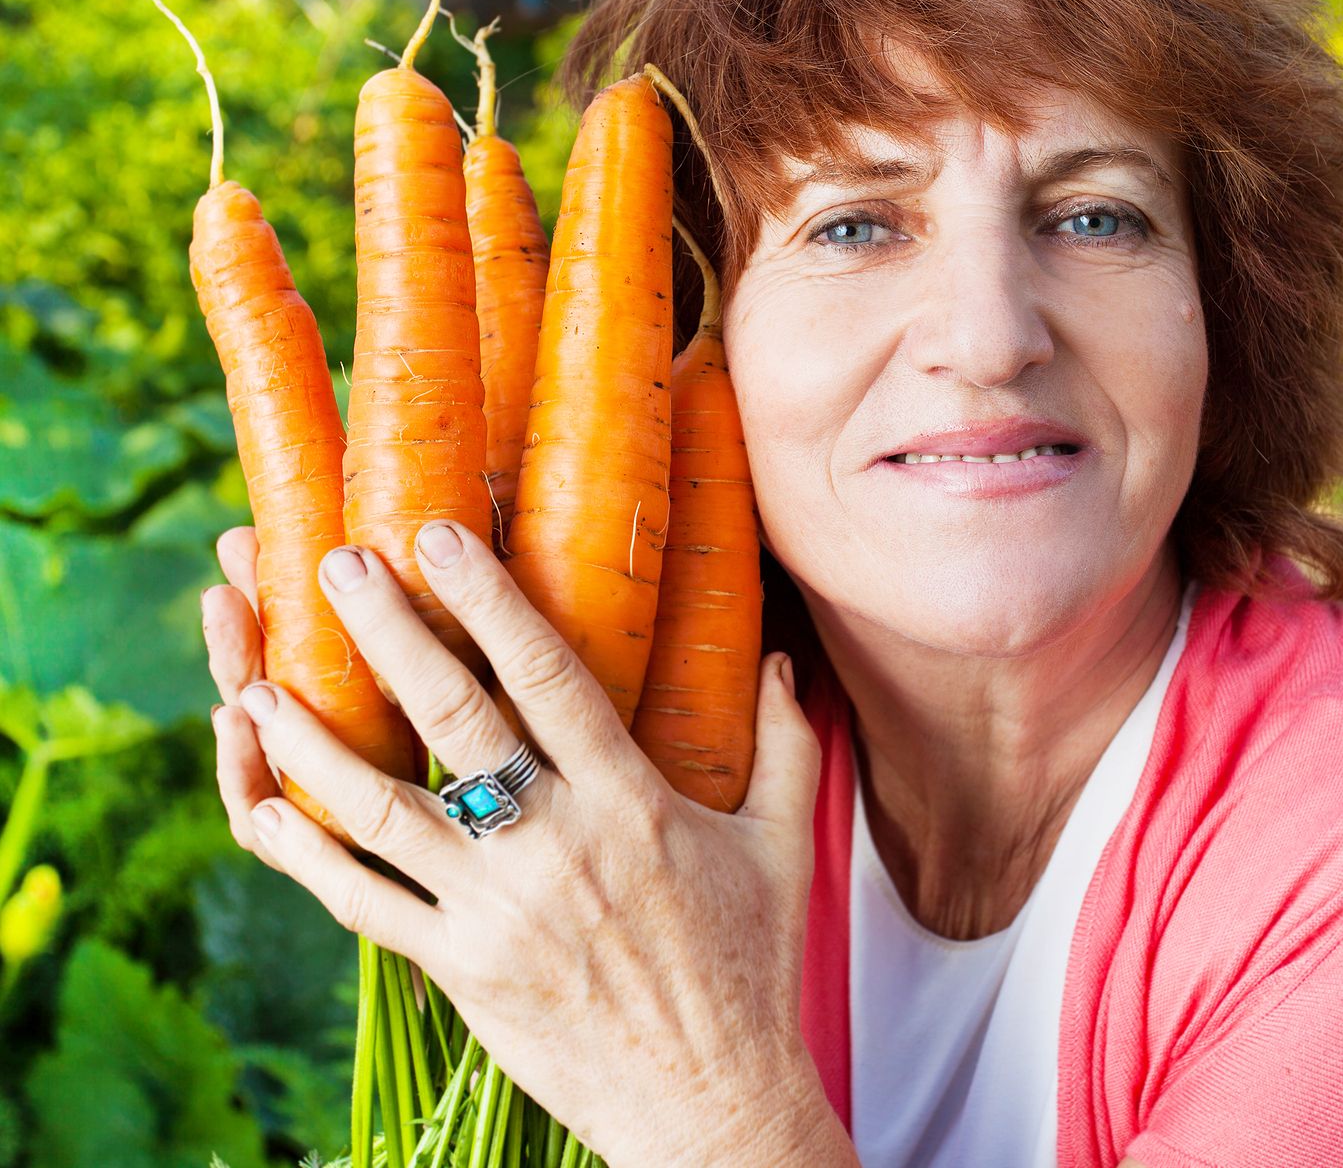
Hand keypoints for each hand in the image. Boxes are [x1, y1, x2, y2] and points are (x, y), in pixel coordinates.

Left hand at [202, 522, 850, 1167]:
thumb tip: (782, 661)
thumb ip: (786, 745)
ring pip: (384, 810)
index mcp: (632, 804)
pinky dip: (309, 855)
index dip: (492, 599)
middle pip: (455, 721)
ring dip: (315, 741)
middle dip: (391, 633)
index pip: (552, 678)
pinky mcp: (461, 972)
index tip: (441, 535)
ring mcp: (498, 913)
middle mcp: (556, 847)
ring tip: (258, 680)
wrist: (710, 1106)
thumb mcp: (786, 849)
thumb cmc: (751, 969)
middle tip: (337, 564)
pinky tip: (265, 807)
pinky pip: (366, 906)